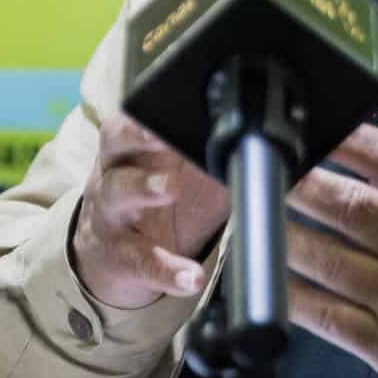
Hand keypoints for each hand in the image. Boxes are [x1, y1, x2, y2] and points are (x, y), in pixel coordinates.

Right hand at [70, 113, 228, 309]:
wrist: (108, 254)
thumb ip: (213, 151)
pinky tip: (191, 278)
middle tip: (165, 133)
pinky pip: (141, 261)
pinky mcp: (121, 256)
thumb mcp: (179, 171)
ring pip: (118, 192)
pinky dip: (167, 270)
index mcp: (133, 146)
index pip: (135, 115)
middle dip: (138, 133)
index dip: (149, 107)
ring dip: (144, 187)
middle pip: (116, 142)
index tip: (173, 100)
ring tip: (171, 188)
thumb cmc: (152, 199)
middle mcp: (116, 170)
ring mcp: (112, 212)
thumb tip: (268, 139)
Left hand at [284, 112, 377, 377]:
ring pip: (332, 261)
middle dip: (303, 181)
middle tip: (266, 164)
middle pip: (353, 207)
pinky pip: (329, 317)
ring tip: (251, 214)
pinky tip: (263, 275)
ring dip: (286, 235)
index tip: (311, 122)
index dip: (345, 138)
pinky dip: (291, 295)